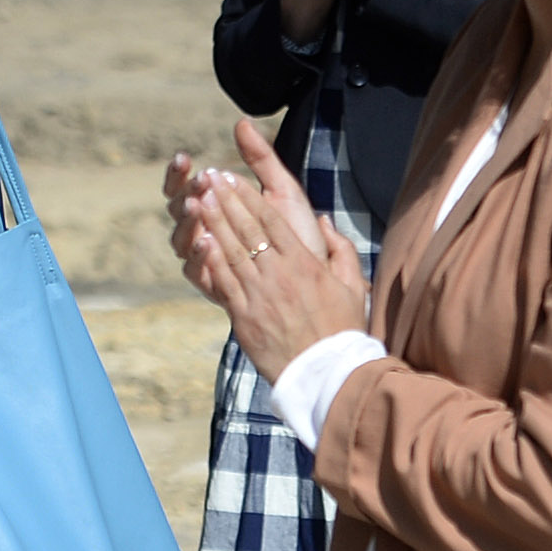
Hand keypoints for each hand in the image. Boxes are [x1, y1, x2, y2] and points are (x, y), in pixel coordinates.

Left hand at [170, 121, 369, 377]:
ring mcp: (259, 295)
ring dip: (212, 222)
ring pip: (231, 250)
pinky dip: (210, 259)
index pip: (272, 220)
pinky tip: (199, 240)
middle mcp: (279, 274)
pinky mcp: (244, 316)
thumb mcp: (353, 286)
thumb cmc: (343, 330)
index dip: (249, 196)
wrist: (328, 374)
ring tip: (198, 199)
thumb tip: (324, 221)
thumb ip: (342, 250)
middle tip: (209, 177)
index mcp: (304, 264)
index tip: (233, 177)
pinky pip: (223, 282)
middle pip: (247, 228)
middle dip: (225, 199)